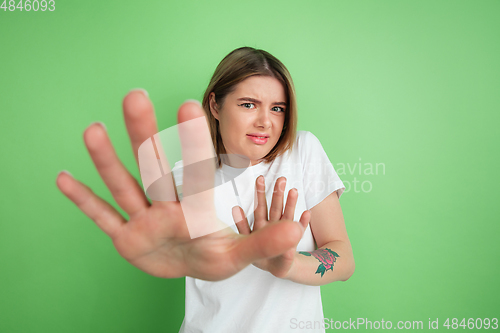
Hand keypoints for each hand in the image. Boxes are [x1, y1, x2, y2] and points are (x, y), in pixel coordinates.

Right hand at [56, 90, 304, 280]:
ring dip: (107, 162)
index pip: (195, 173)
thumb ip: (266, 242)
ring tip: (93, 130)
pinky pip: (102, 218)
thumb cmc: (212, 254)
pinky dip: (84, 201)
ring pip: (124, 187)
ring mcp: (143, 221)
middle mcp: (166, 207)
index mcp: (195, 210)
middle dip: (145, 136)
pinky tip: (62, 178)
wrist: (189, 267)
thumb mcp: (240, 254)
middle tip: (136, 95)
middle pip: (153, 169)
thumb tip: (299, 229)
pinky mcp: (126, 238)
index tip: (191, 105)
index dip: (192, 143)